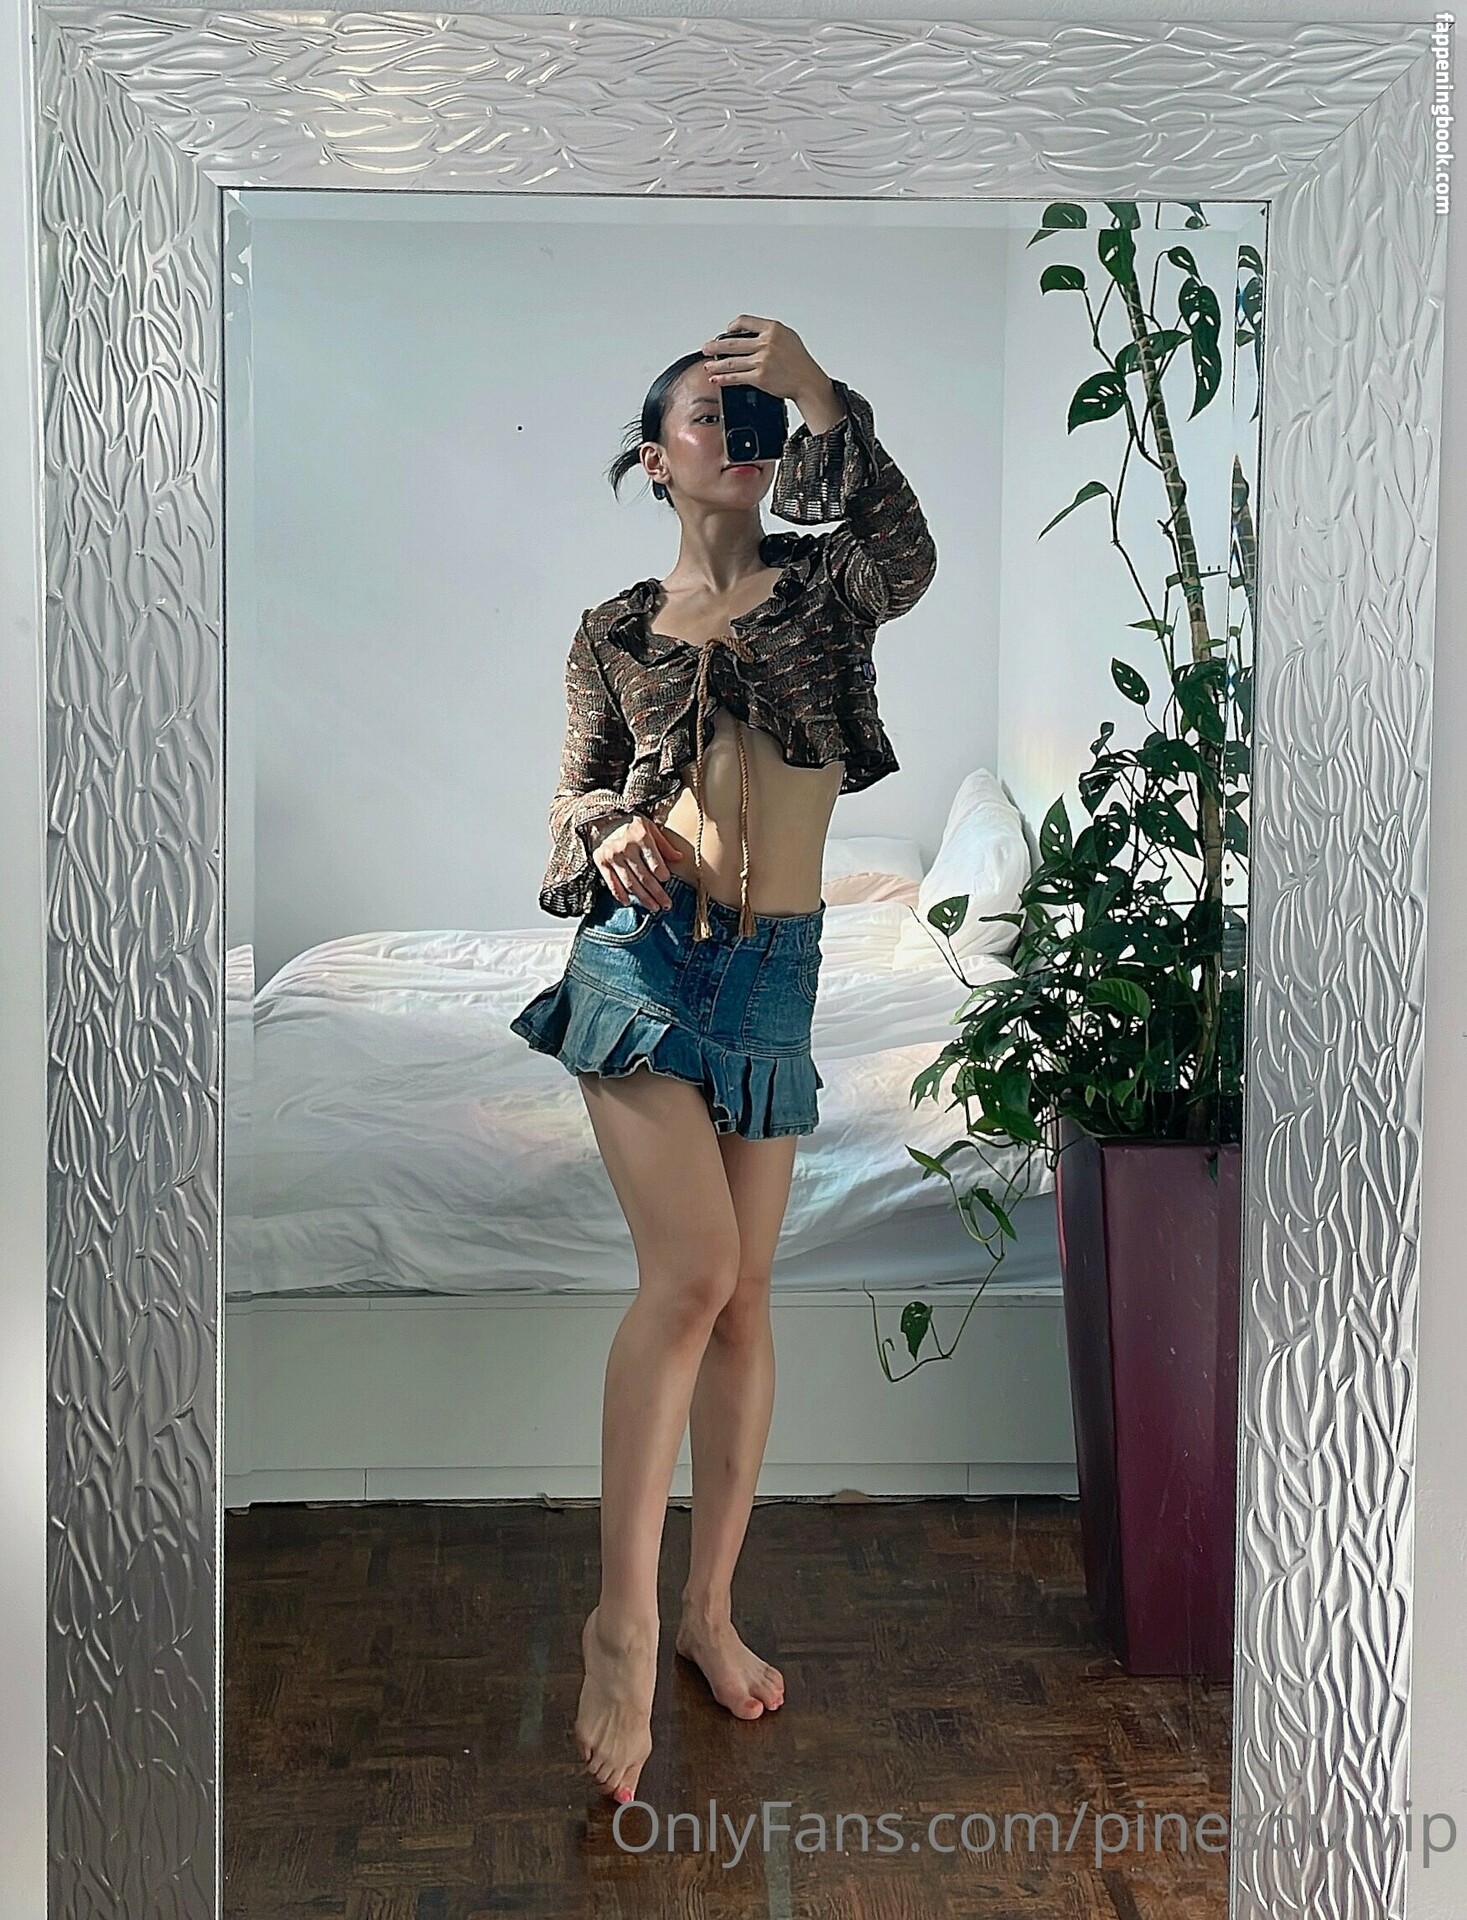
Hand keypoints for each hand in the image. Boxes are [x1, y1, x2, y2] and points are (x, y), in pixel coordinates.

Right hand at [589, 812, 683, 910]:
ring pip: (630, 884)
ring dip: (643, 899)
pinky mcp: (601, 863)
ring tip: (654, 907)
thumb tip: (679, 858)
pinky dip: (620, 895)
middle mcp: (626, 848)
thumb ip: (664, 844)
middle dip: (658, 894)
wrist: (601, 816)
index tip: (667, 881)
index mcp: (641, 836)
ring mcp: (612, 857)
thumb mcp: (649, 826)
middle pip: (645, 877)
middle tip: (667, 905)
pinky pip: (612, 883)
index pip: (655, 863)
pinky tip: (629, 903)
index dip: (663, 875)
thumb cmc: (629, 822)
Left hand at [701, 315, 828, 406]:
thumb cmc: (800, 362)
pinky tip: (716, 379)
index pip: (745, 321)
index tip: (726, 331)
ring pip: (731, 361)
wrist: (808, 381)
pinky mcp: (760, 377)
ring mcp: (762, 360)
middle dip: (715, 346)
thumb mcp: (788, 337)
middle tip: (706, 347)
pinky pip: (737, 377)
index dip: (733, 326)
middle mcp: (766, 343)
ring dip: (716, 364)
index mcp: (773, 329)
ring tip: (708, 365)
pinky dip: (723, 379)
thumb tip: (750, 334)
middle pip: (732, 342)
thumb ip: (769, 333)